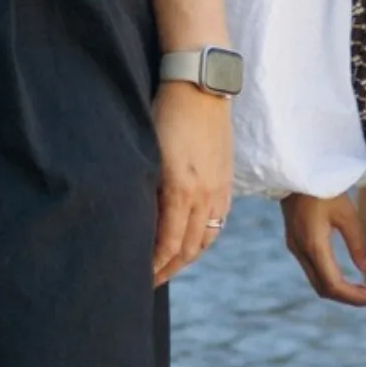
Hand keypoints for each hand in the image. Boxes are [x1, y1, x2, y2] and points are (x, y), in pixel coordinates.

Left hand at [153, 83, 234, 284]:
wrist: (199, 84)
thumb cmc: (164, 113)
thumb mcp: (146, 153)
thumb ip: (146, 191)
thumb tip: (138, 223)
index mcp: (181, 191)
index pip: (168, 245)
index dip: (154, 267)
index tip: (138, 278)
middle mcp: (205, 195)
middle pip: (189, 249)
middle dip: (168, 269)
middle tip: (149, 282)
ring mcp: (219, 188)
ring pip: (206, 238)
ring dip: (187, 258)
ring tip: (170, 267)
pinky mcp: (227, 179)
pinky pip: (218, 222)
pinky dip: (204, 239)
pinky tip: (192, 241)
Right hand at [279, 190, 365, 307]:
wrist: (294, 170)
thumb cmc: (323, 186)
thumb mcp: (346, 213)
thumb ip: (357, 242)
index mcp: (314, 245)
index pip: (334, 285)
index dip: (355, 297)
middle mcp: (300, 251)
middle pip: (323, 289)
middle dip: (348, 297)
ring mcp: (294, 247)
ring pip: (316, 281)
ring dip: (338, 290)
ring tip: (361, 289)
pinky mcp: (294, 242)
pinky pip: (312, 270)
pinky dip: (329, 279)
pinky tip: (344, 275)